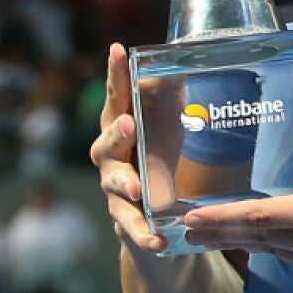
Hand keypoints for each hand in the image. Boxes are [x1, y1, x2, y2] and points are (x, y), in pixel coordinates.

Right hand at [91, 43, 165, 252]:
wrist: (155, 220)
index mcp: (121, 127)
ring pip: (114, 186)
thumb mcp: (167, 125)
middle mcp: (110, 158)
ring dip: (125, 184)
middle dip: (117, 133)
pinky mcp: (126, 222)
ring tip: (138, 187)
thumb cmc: (157, 157)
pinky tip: (157, 243)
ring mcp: (114, 191)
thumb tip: (185, 55)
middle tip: (129, 123)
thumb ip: (169, 94)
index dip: (115, 74)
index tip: (117, 49)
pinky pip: (131, 229)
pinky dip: (143, 236)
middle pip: (107, 143)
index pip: (117, 97)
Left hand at [181, 76, 292, 292]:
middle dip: (219, 234)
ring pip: (274, 252)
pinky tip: (263, 244)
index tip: (192, 218)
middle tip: (183, 232)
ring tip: (210, 238)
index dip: (224, 217)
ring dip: (243, 244)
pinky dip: (278, 250)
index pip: (262, 217)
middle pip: (258, 239)